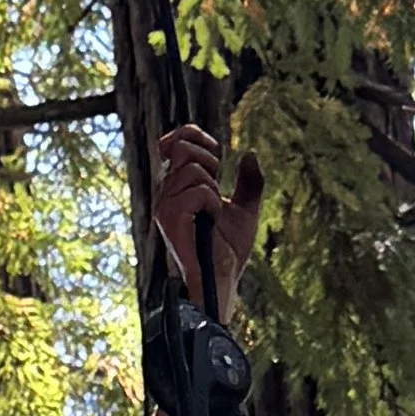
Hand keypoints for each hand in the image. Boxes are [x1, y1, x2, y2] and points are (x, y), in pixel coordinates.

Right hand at [152, 123, 263, 313]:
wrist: (222, 280)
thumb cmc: (229, 252)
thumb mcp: (245, 210)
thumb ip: (249, 183)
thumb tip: (250, 154)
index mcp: (179, 187)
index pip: (176, 140)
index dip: (194, 135)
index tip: (217, 154)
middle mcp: (166, 192)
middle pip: (183, 147)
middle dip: (210, 161)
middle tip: (217, 190)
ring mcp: (164, 204)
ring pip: (193, 169)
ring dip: (214, 190)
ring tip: (212, 214)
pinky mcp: (169, 216)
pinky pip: (199, 190)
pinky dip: (213, 203)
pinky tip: (210, 222)